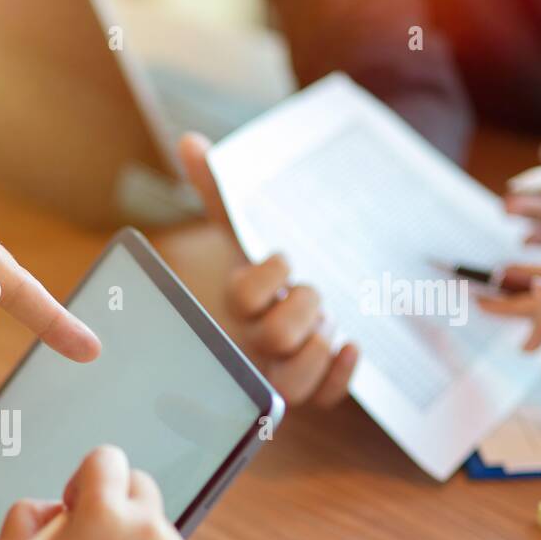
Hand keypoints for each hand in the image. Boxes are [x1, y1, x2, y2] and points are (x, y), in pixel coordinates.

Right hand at [0, 446, 205, 539]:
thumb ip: (26, 514)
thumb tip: (57, 508)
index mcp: (101, 513)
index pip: (105, 459)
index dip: (86, 480)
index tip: (77, 507)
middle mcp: (146, 526)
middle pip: (139, 484)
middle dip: (116, 503)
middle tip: (95, 539)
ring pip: (155, 528)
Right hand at [179, 133, 357, 406]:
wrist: (309, 303)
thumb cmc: (268, 273)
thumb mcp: (244, 230)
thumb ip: (217, 189)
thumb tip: (188, 141)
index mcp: (235, 307)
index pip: (244, 295)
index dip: (270, 273)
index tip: (284, 260)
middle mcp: (252, 345)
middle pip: (278, 336)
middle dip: (305, 308)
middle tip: (312, 295)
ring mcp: (279, 372)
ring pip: (295, 380)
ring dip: (321, 343)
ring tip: (328, 324)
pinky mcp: (312, 393)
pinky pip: (325, 398)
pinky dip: (341, 372)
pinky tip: (352, 347)